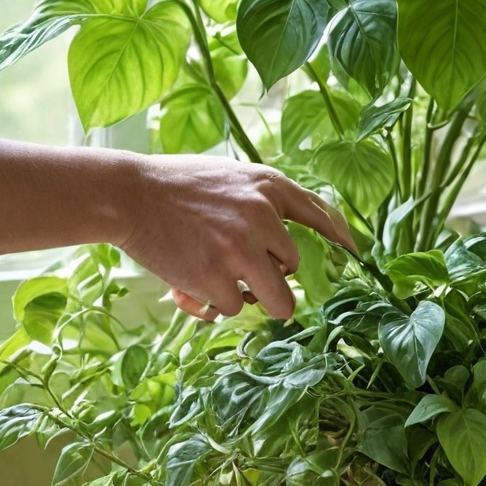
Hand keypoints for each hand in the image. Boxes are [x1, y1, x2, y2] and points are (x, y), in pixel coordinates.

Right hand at [111, 154, 353, 322]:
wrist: (129, 196)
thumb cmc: (179, 188)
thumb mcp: (233, 177)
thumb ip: (267, 201)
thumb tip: (300, 244)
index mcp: (268, 187)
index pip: (319, 214)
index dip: (342, 237)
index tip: (356, 255)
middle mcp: (262, 216)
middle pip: (293, 270)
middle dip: (271, 278)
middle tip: (244, 273)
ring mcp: (241, 250)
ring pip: (272, 299)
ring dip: (246, 295)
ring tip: (214, 275)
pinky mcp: (217, 278)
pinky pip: (234, 308)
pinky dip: (214, 303)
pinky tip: (190, 281)